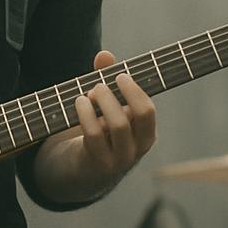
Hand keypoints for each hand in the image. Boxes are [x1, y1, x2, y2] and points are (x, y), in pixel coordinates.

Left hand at [74, 49, 156, 184]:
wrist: (80, 172)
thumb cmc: (96, 133)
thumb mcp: (103, 109)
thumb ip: (105, 82)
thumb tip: (105, 55)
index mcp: (144, 134)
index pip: (148, 110)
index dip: (135, 90)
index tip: (119, 75)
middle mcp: (137, 149)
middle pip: (141, 114)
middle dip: (124, 92)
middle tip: (101, 84)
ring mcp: (119, 159)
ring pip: (118, 125)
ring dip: (103, 102)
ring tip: (90, 93)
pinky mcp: (98, 164)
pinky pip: (95, 135)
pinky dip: (86, 114)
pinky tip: (79, 103)